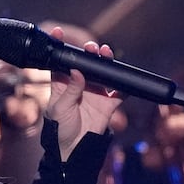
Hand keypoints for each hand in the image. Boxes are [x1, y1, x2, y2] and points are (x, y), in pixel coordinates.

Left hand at [41, 25, 123, 158]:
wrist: (73, 150)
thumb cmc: (59, 129)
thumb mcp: (59, 108)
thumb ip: (69, 89)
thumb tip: (78, 72)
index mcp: (61, 84)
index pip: (60, 62)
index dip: (59, 47)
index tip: (57, 33)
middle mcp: (79, 85)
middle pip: (85, 63)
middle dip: (89, 52)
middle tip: (92, 47)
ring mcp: (95, 93)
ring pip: (103, 73)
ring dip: (106, 62)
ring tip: (106, 54)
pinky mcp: (108, 104)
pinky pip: (119, 92)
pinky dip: (125, 85)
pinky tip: (125, 78)